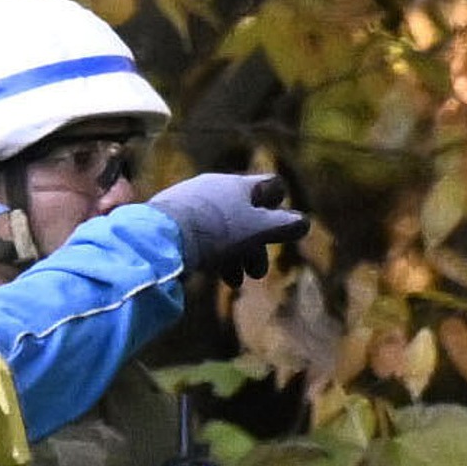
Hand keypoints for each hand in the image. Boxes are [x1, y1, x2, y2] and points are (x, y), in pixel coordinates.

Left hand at [153, 170, 309, 275]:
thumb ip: (286, 226)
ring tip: (232, 280)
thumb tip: (304, 223)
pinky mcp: (172, 216)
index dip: (281, 207)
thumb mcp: (259, 230)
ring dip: (235, 255)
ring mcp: (191, 200)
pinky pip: (202, 232)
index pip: (271, 187)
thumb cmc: (217, 231)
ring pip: (225, 227)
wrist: (162, 237)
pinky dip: (212, 251)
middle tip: (256, 274)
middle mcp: (216, 186)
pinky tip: (210, 270)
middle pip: (248, 214)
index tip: (280, 229)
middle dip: (257, 246)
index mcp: (239, 185)